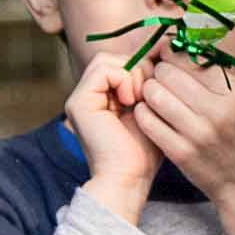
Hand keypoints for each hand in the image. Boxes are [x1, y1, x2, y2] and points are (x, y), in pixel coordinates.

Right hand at [64, 50, 157, 220]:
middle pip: (112, 57)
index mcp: (101, 99)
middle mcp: (87, 97)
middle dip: (137, 69)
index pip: (119, 63)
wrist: (129, 178)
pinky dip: (123, 79)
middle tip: (146, 95)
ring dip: (131, 74)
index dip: (141, 68)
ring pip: (107, 59)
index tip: (154, 91)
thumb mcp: (149, 111)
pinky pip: (103, 69)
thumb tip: (156, 57)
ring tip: (138, 100)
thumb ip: (147, 86)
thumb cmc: (143, 152)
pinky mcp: (79, 102)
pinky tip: (130, 102)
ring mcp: (80, 99)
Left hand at [133, 57, 234, 234]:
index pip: (192, 59)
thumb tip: (185, 49)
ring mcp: (196, 134)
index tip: (168, 55)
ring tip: (155, 94)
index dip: (174, 53)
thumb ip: (217, 75)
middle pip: (168, 73)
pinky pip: (148, 121)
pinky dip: (144, 112)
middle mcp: (217, 112)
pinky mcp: (179, 152)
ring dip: (149, 90)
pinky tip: (150, 113)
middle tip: (160, 76)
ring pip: (154, 94)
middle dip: (159, 71)